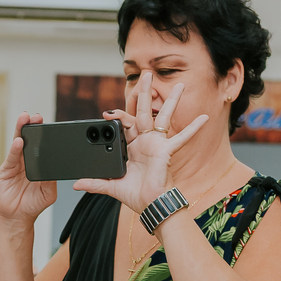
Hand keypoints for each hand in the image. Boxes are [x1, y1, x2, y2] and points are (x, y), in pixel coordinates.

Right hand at [0, 113, 56, 224]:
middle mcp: (27, 161)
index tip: (49, 125)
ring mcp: (16, 164)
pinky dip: (15, 149)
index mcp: (39, 165)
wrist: (17, 217)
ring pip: (18, 143)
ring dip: (21, 130)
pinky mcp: (6, 170)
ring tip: (25, 119)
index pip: (41, 146)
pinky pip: (11, 157)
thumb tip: (53, 166)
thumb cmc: (33, 205)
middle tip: (37, 116)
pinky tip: (19, 141)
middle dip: (32, 126)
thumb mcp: (48, 192)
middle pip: (29, 139)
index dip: (44, 135)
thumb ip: (51, 179)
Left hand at [74, 75, 207, 212]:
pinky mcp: (167, 151)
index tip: (106, 113)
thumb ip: (95, 182)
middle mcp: (145, 141)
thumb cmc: (135, 195)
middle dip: (144, 93)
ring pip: (163, 117)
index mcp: (131, 146)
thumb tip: (77, 184)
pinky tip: (204, 118)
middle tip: (145, 74)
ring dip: (171, 101)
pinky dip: (193, 129)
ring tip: (179, 84)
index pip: (125, 123)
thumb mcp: (111, 186)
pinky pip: (182, 138)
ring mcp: (157, 144)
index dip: (117, 116)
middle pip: (144, 112)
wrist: (150, 205)